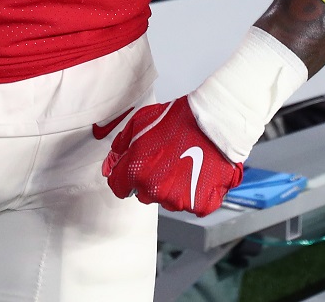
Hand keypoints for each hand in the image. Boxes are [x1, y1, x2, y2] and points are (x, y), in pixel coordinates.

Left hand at [100, 96, 243, 215]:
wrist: (212, 122)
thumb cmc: (178, 120)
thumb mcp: (139, 123)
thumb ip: (120, 147)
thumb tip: (111, 163)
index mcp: (136, 173)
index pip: (119, 188)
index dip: (125, 178)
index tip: (133, 172)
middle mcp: (155, 191)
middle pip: (144, 194)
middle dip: (150, 181)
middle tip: (165, 161)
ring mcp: (179, 200)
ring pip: (168, 200)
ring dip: (173, 188)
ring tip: (184, 164)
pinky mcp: (201, 204)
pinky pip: (193, 205)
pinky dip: (195, 193)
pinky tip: (198, 174)